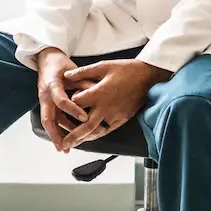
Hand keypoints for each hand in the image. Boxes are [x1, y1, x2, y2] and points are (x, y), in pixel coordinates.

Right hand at [34, 47, 87, 149]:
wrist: (45, 59)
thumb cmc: (60, 64)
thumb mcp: (73, 70)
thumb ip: (83, 82)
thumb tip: (96, 93)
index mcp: (52, 85)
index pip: (61, 101)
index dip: (74, 110)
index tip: (85, 118)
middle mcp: (45, 96)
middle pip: (47, 119)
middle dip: (55, 135)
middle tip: (64, 147)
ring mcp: (44, 101)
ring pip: (49, 122)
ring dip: (57, 135)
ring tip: (66, 148)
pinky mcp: (46, 105)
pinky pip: (51, 120)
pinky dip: (57, 130)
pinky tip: (64, 140)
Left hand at [57, 59, 171, 150]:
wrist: (147, 76)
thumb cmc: (126, 69)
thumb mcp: (103, 66)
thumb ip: (83, 72)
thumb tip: (67, 75)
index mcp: (99, 93)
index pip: (77, 103)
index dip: (69, 103)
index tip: (65, 102)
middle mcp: (106, 107)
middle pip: (86, 126)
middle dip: (73, 136)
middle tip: (63, 144)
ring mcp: (115, 115)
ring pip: (97, 131)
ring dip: (84, 139)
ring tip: (73, 144)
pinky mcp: (122, 118)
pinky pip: (107, 130)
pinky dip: (97, 135)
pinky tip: (90, 138)